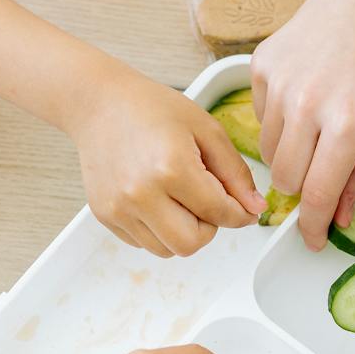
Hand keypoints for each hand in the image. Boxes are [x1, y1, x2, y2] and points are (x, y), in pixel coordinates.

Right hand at [70, 75, 264, 257]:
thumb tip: (255, 208)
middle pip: (191, 244)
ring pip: (166, 250)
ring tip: (178, 197)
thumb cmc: (151, 109)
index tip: (243, 210)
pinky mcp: (105, 215)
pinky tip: (155, 197)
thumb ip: (235, 172)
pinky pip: (143, 242)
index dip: (240, 214)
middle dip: (208, 228)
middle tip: (205, 201)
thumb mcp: (205, 129)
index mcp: (171, 168)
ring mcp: (119, 208)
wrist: (99, 104)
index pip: (219, 214)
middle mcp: (141, 194)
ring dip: (181, 232)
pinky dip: (157, 229)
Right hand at [252, 0, 354, 249]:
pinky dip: (279, 121)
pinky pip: (260, 116)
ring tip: (318, 131)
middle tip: (319, 179)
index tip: (309, 240)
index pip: (316, 194)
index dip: (311, 226)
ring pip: (268, 151)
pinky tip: (306, 98)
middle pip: (285, 178)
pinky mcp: (261, 66)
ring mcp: (279, 84)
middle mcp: (307, 105)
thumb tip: (337, 213)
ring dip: (290, 155)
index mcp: (348, 122)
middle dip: (301, 190)